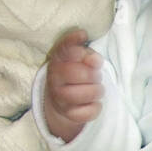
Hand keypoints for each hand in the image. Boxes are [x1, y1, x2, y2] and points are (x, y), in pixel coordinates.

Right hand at [43, 28, 103, 142]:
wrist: (61, 98)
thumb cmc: (76, 72)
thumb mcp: (79, 58)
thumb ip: (87, 54)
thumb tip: (95, 60)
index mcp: (58, 60)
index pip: (65, 48)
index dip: (76, 43)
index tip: (84, 37)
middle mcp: (55, 78)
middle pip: (78, 73)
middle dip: (94, 74)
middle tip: (96, 76)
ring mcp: (60, 97)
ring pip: (84, 94)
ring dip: (97, 91)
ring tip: (97, 89)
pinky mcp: (68, 114)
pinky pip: (87, 112)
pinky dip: (96, 107)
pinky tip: (94, 102)